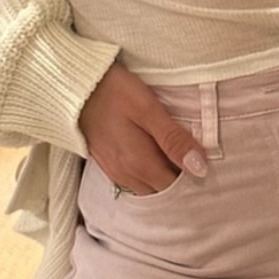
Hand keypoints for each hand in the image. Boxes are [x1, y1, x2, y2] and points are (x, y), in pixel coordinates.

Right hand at [78, 61, 204, 194]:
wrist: (71, 87)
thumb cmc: (112, 91)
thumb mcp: (148, 109)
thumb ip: (173, 139)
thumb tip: (200, 167)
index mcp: (140, 165)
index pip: (176, 188)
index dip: (193, 178)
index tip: (207, 163)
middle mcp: (126, 175)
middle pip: (162, 191)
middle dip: (180, 182)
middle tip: (196, 159)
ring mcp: (114, 171)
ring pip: (147, 188)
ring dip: (163, 178)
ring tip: (176, 157)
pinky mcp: (106, 163)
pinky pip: (133, 181)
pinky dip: (148, 175)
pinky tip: (154, 155)